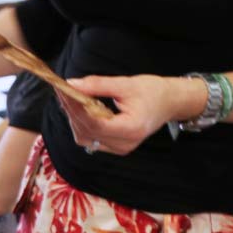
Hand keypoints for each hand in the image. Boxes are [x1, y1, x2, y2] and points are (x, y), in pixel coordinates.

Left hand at [58, 74, 189, 156]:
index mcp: (131, 129)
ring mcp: (119, 148)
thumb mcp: (126, 84)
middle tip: (61, 90)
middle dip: (71, 110)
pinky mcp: (115, 147)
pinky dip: (81, 124)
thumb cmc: (153, 91)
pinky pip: (91, 139)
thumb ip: (98, 85)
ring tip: (68, 97)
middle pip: (87, 131)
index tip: (64, 90)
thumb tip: (72, 84)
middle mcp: (124, 144)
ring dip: (74, 117)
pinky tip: (78, 108)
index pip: (95, 122)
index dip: (76, 107)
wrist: (170, 103)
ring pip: (85, 137)